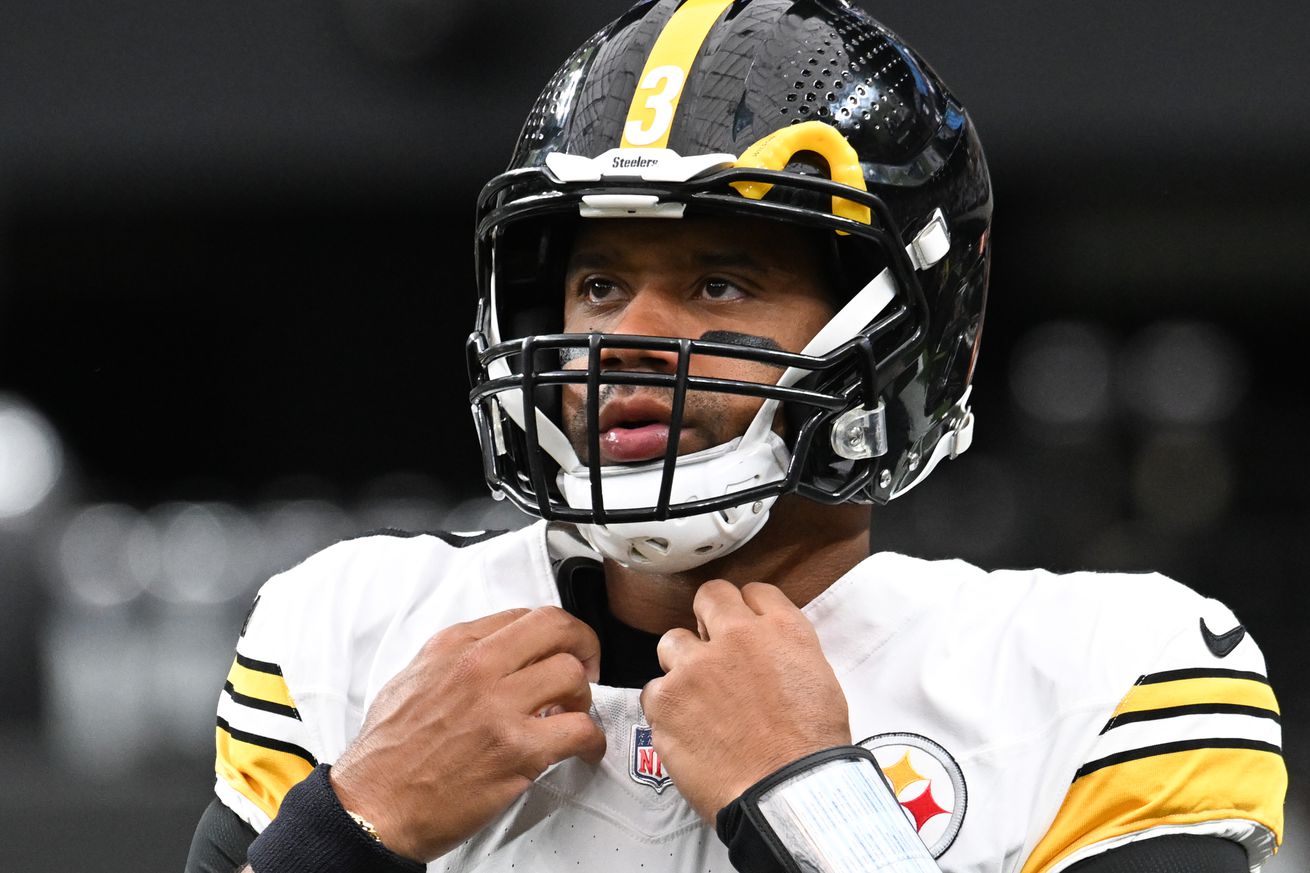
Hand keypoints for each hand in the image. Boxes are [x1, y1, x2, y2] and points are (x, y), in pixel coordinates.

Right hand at [329, 606, 605, 861]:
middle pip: (557, 628)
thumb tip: (494, 657)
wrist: (372, 808)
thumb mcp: (410, 681)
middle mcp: (477, 668)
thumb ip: (453, 661)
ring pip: (573, 674)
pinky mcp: (517, 750)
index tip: (559, 649)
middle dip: (584, 645)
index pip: (523, 616)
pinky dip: (592, 740)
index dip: (552, 634)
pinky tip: (585, 749)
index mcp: (452, 647)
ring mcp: (498, 707)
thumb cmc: (386, 755)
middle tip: (587, 667)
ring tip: (575, 716)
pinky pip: (580, 729)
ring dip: (585, 697)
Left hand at [640, 580, 849, 821]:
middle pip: (709, 597)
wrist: (786, 792)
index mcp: (781, 630)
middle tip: (713, 650)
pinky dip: (666, 708)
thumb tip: (765, 650)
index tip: (742, 628)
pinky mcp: (667, 700)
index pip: (754, 592)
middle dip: (709, 619)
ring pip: (672, 642)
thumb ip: (785, 651)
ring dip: (682, 665)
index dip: (747, 611)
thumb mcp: (818, 680)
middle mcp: (737, 636)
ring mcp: (696, 666)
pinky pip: (654, 691)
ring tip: (697, 699)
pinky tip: (686, 729)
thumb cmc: (810, 749)